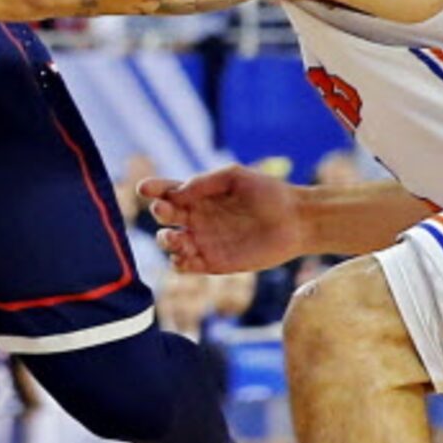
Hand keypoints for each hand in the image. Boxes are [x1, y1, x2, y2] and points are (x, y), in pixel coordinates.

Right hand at [136, 164, 309, 273]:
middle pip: (165, 218)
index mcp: (200, 196)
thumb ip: (204, 182)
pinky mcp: (214, 263)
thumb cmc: (269, 193)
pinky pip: (187, 266)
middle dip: (160, 214)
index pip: (167, 192)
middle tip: (164, 211)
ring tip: (177, 238)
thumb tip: (177, 193)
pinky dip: (179, 263)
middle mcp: (198, 218)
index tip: (145, 189)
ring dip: (166, 241)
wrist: (297, 221)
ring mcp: (205, 242)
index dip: (152, 190)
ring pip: (171, 244)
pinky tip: (186, 256)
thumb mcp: (235, 176)